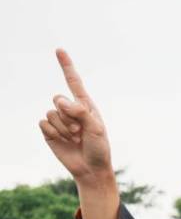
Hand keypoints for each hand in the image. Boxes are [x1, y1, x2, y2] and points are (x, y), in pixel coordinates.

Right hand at [38, 49, 112, 188]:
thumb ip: (80, 111)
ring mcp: (59, 120)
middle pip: (58, 99)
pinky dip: (54, 133)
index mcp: (85, 106)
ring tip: (75, 138)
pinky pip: (43, 123)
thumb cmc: (98, 148)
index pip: (73, 82)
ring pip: (51, 113)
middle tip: (80, 131)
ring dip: (64, 128)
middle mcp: (70, 110)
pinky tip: (64, 141)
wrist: (91, 169)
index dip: (66, 66)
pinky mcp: (49, 131)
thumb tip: (61, 101)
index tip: (59, 50)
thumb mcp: (96, 129)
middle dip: (68, 116)